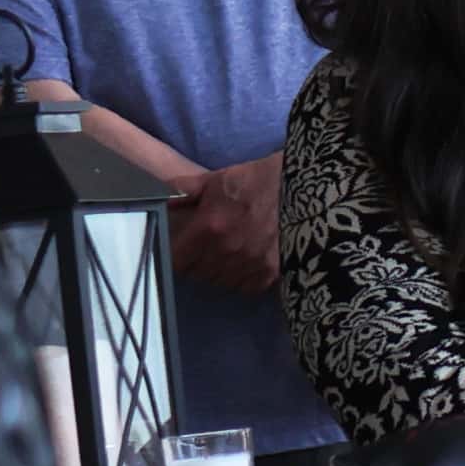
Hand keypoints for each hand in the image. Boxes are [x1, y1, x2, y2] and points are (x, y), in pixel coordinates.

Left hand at [170, 151, 284, 297]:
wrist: (305, 184)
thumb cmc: (258, 179)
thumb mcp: (218, 178)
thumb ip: (184, 190)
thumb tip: (159, 199)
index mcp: (209, 228)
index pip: (177, 260)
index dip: (176, 256)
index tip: (181, 249)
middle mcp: (228, 251)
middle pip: (199, 274)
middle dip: (198, 263)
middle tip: (206, 251)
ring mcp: (252, 264)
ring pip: (222, 282)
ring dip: (221, 273)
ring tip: (227, 258)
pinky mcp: (274, 271)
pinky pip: (248, 287)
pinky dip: (244, 279)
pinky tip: (247, 266)